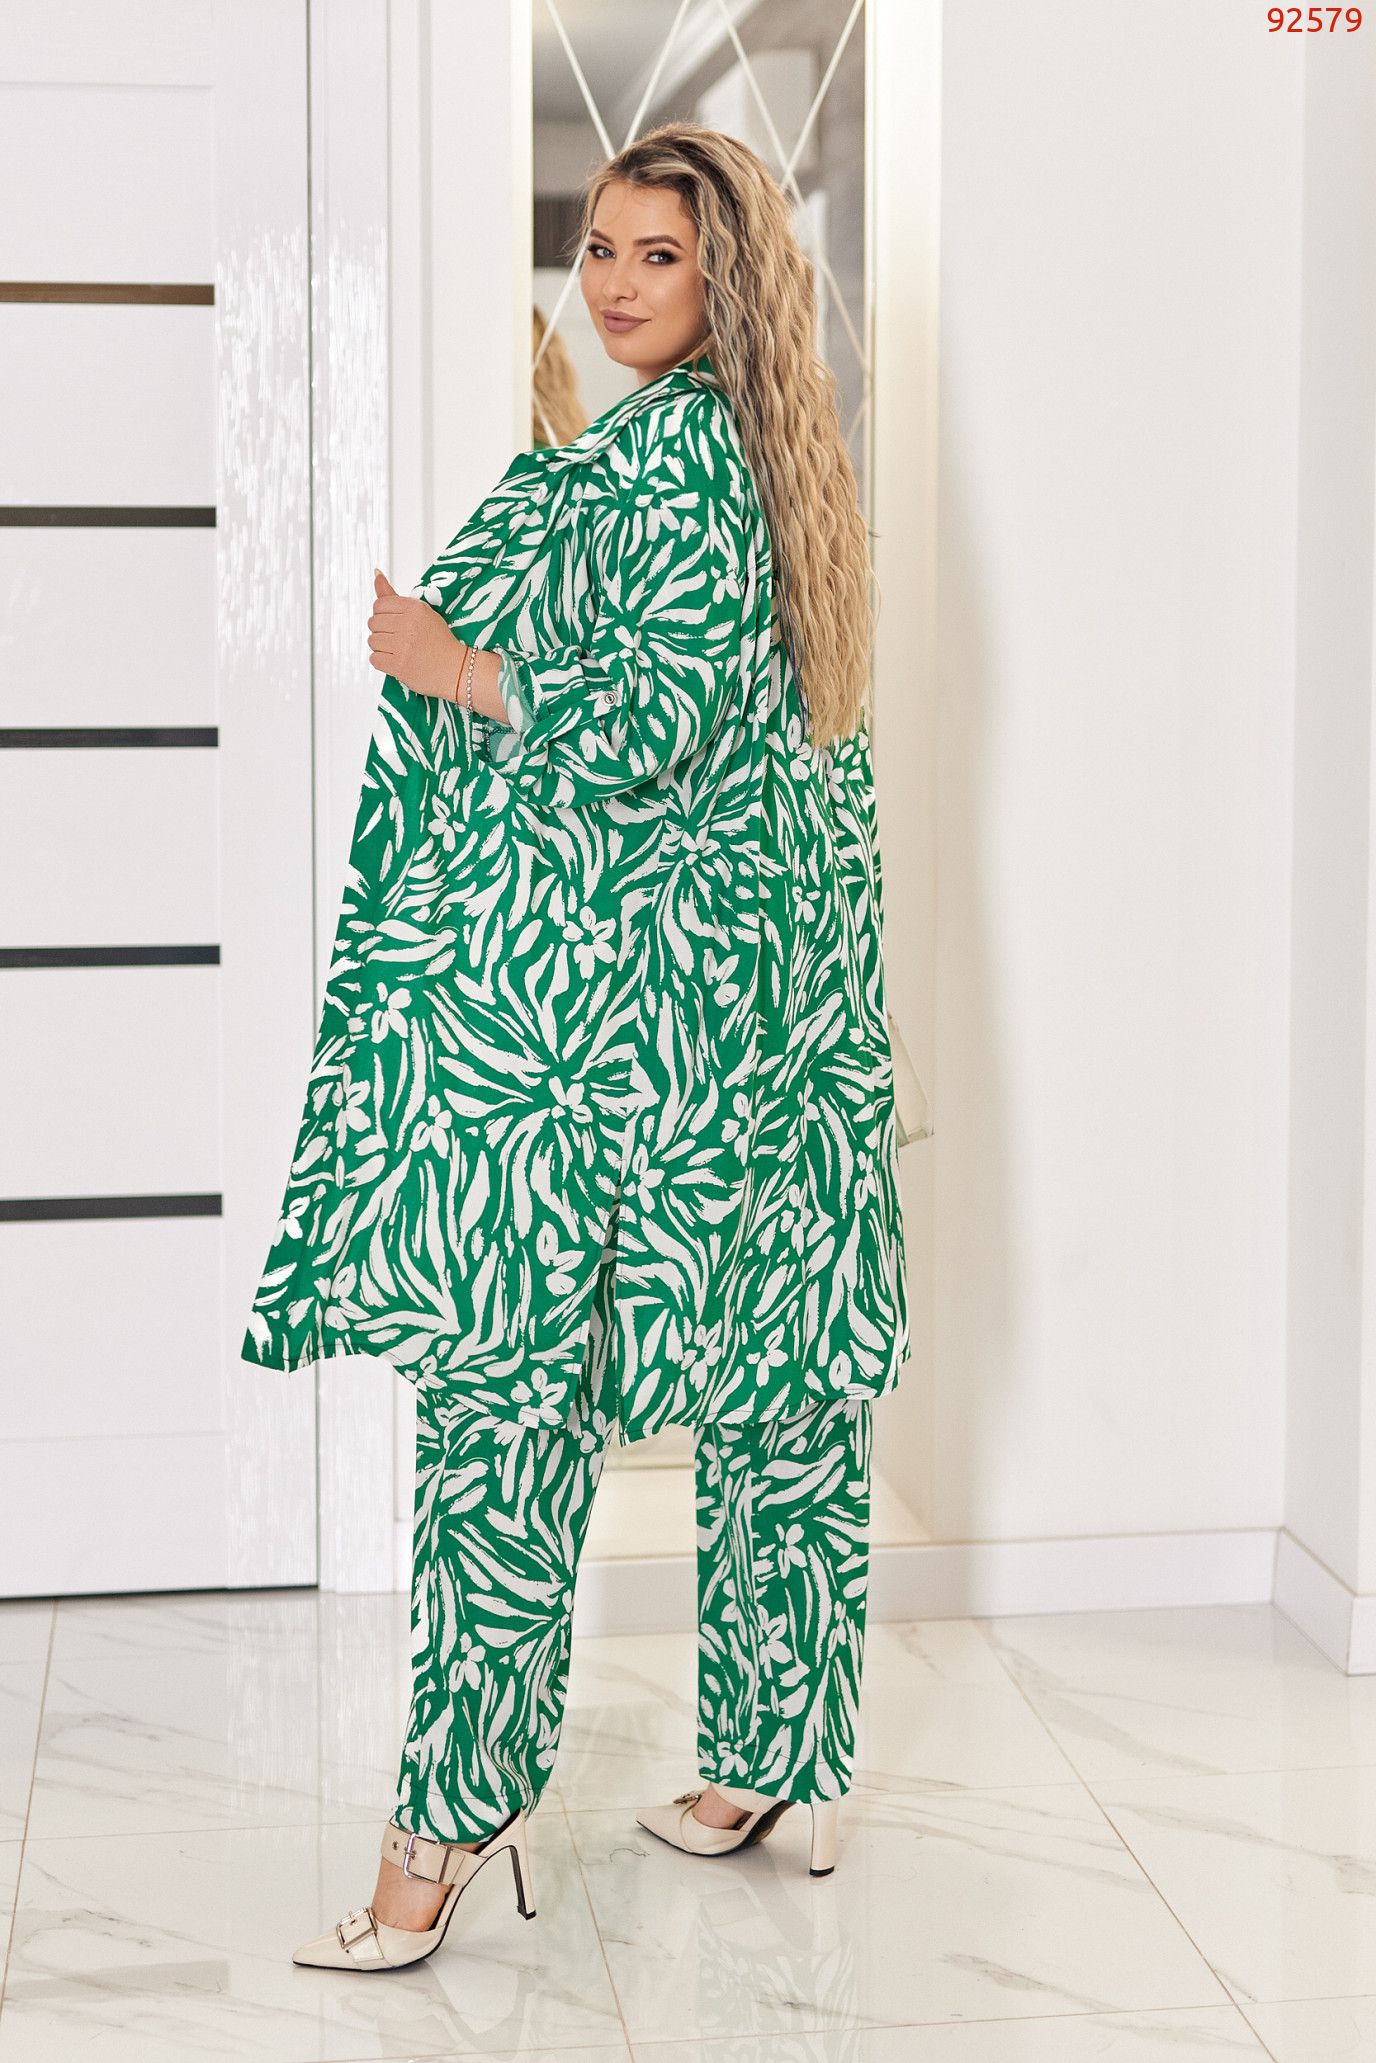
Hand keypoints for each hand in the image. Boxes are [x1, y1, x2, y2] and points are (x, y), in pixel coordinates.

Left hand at [367, 568, 463, 700]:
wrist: (457, 669)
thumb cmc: (438, 639)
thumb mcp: (421, 612)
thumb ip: (393, 595)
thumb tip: (376, 572)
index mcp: (415, 608)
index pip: (378, 605)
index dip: (383, 616)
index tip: (396, 624)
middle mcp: (408, 625)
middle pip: (373, 623)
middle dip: (382, 631)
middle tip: (399, 639)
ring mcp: (403, 647)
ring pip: (372, 641)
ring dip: (382, 647)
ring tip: (398, 650)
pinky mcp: (399, 667)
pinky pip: (374, 660)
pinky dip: (383, 662)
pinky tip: (397, 660)